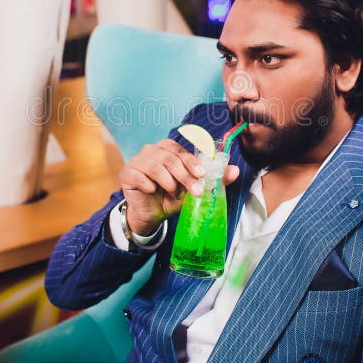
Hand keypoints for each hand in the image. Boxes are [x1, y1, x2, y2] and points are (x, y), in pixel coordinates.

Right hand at [119, 139, 239, 234]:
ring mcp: (138, 160)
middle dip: (185, 176)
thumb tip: (235, 170)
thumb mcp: (193, 188)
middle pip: (170, 159)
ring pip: (156, 166)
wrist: (152, 214)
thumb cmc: (172, 197)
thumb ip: (213, 179)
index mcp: (169, 149)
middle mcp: (152, 150)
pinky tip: (152, 191)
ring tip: (173, 192)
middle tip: (196, 192)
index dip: (192, 163)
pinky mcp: (127, 173)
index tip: (202, 175)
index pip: (181, 151)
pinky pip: (139, 176)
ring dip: (168, 182)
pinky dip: (148, 185)